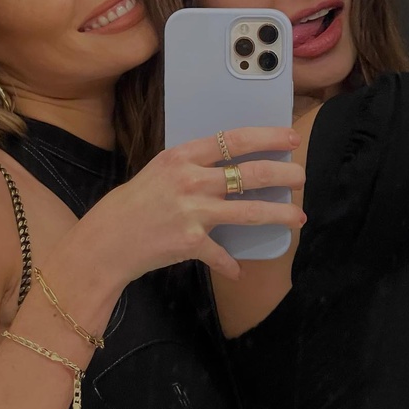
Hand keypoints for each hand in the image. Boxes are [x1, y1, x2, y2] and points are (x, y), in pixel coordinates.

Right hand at [79, 126, 305, 284]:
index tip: (289, 138)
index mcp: (182, 157)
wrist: (107, 240)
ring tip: (299, 217)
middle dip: (284, 175)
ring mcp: (193, 212)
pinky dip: (231, 265)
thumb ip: (193, 167)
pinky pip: (222, 255)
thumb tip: (229, 167)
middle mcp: (190, 180)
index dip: (267, 137)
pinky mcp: (191, 242)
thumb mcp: (159, 172)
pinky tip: (239, 271)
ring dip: (280, 214)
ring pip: (249, 211)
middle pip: (250, 173)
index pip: (233, 140)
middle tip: (302, 178)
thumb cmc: (132, 205)